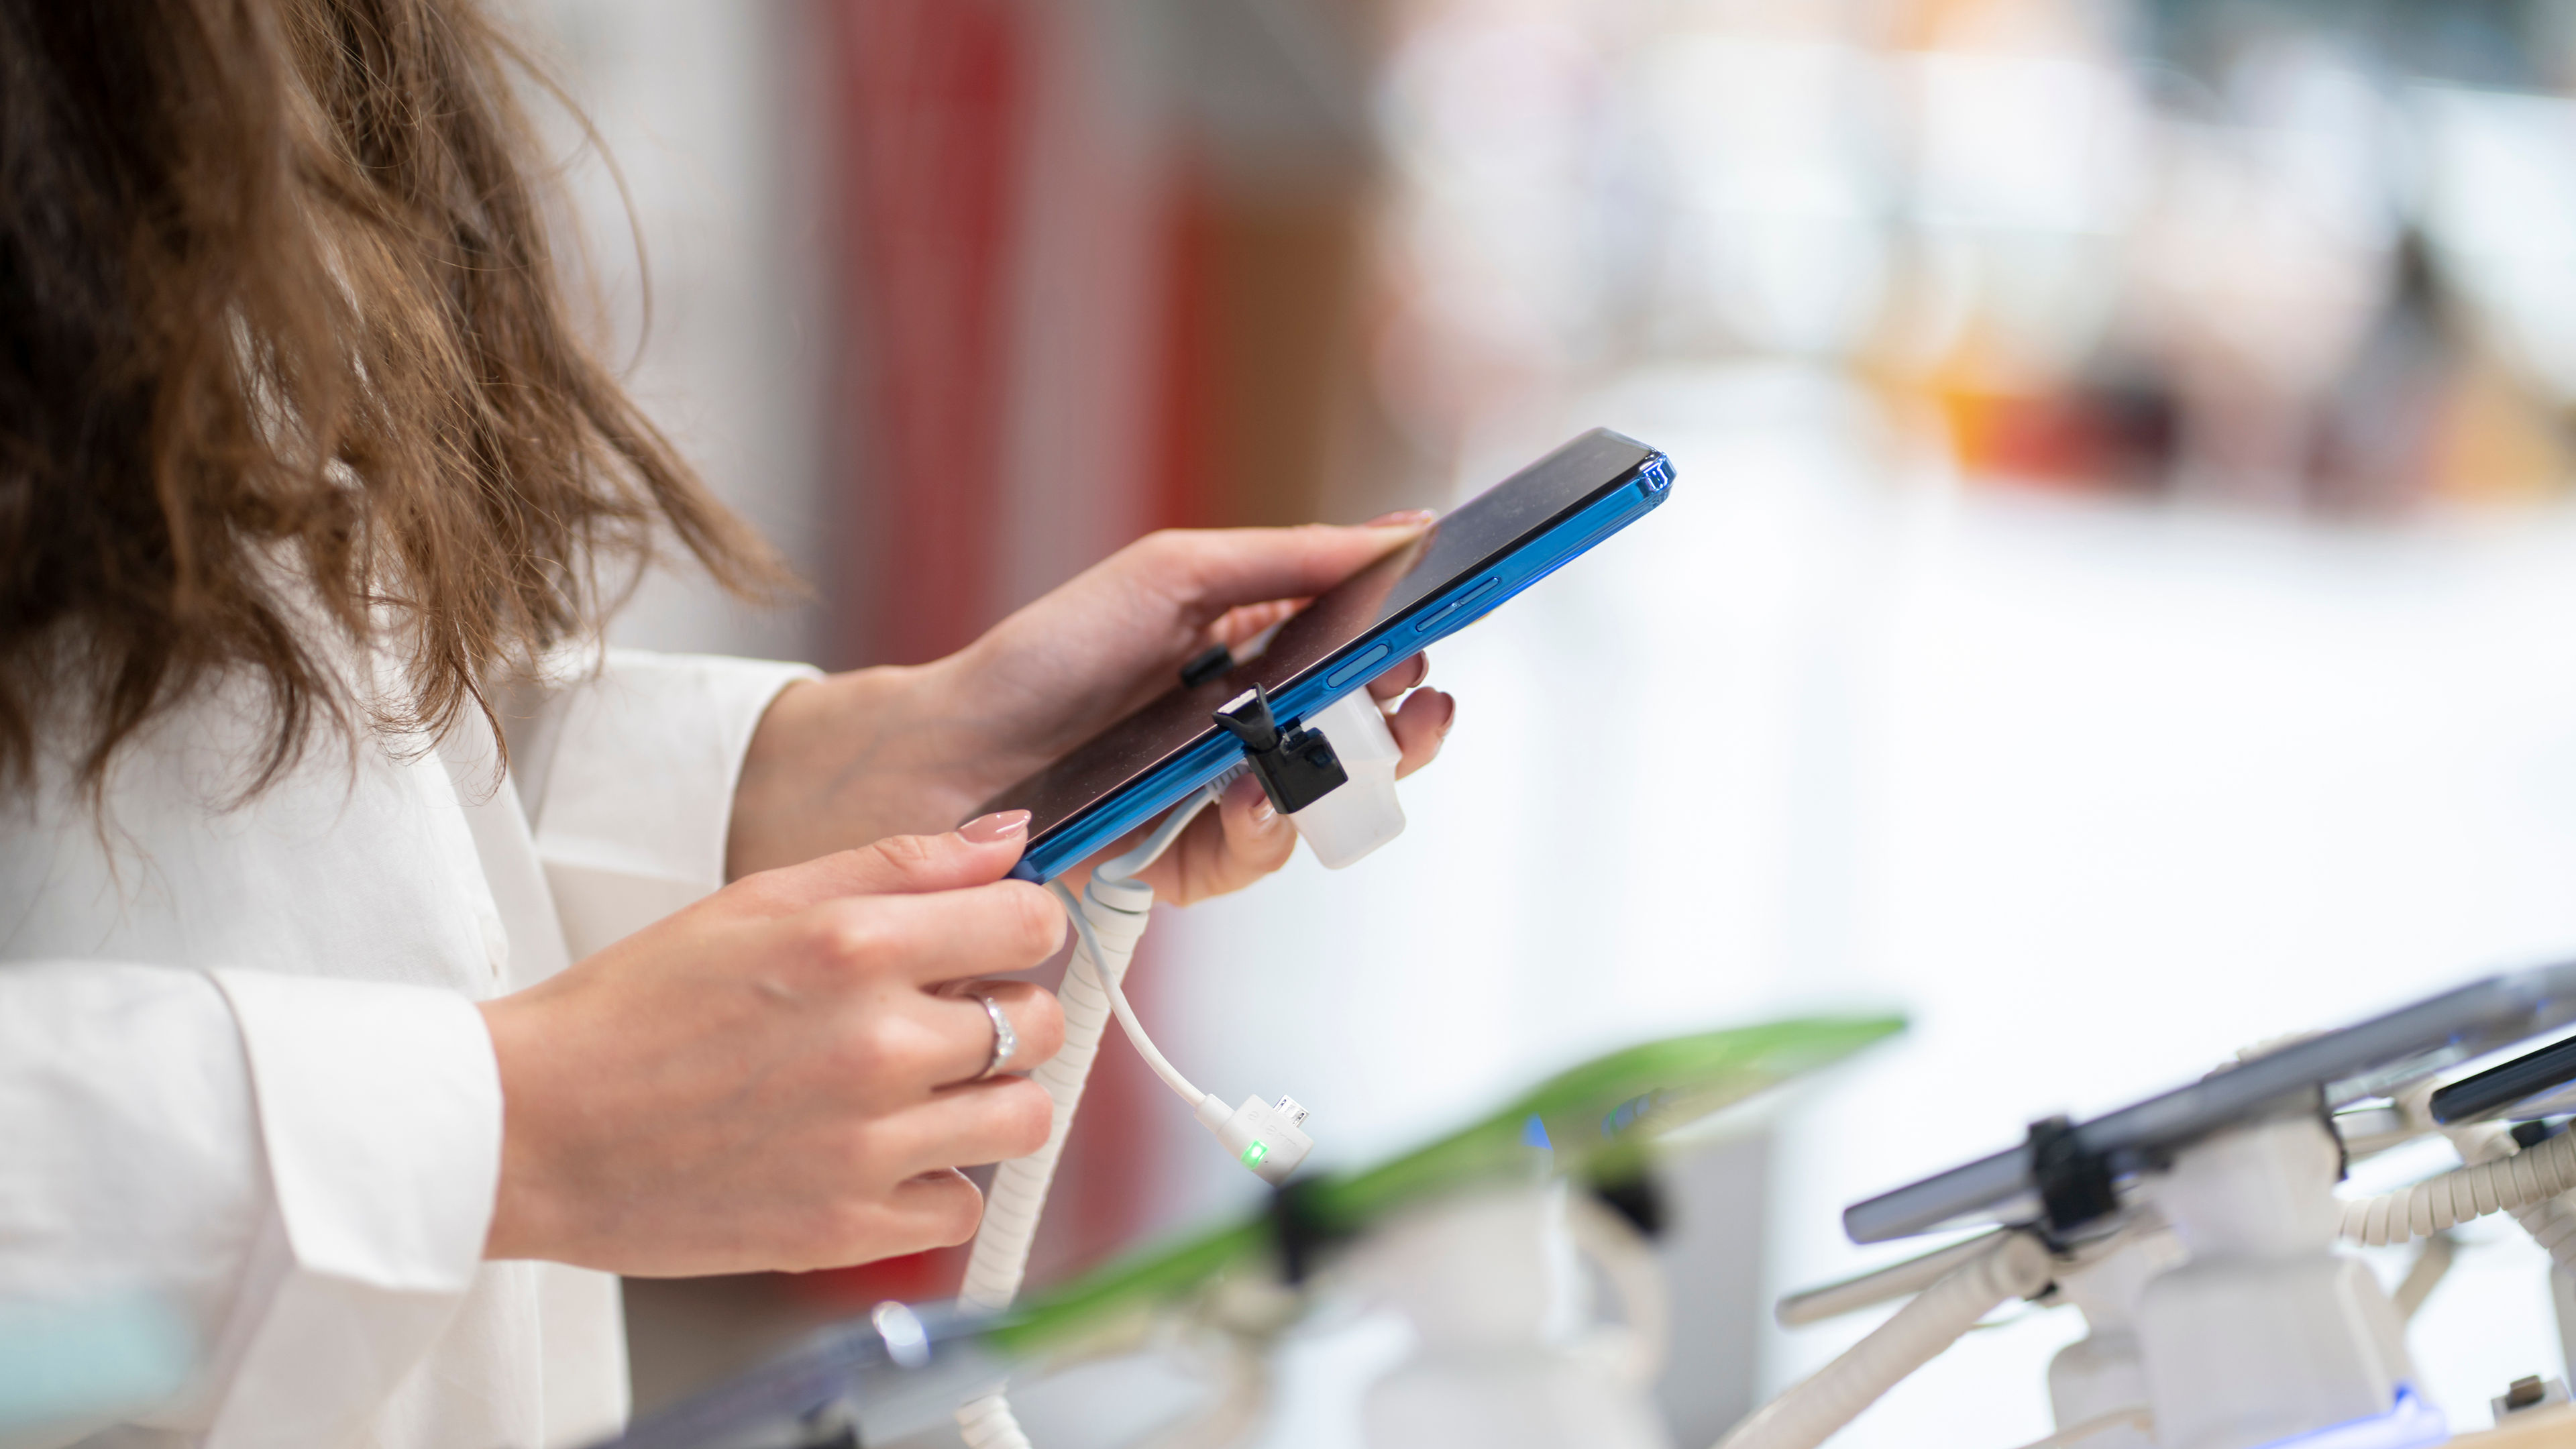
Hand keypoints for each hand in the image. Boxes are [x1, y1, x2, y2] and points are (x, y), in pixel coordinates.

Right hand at [479, 813, 1064, 1275]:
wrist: (531, 1129)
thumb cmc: (636, 1008)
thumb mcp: (761, 899)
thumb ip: (900, 865)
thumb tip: (1013, 837)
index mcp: (855, 945)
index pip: (1033, 922)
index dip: (1024, 927)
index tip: (995, 941)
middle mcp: (876, 1043)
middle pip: (1042, 1024)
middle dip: (1009, 1013)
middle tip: (947, 1021)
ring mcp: (866, 1145)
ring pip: (1025, 1120)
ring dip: (989, 1102)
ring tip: (922, 1092)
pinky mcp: (846, 1229)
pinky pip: (963, 1207)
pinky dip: (935, 1185)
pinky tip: (878, 1156)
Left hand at [728, 518, 1459, 902]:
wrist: (951, 749)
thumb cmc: (1048, 654)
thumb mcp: (1174, 576)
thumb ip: (1292, 559)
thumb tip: (1403, 532)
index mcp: (1253, 654)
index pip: (1359, 657)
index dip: (1405, 653)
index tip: (1438, 635)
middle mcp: (1246, 732)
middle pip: (1361, 739)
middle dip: (1402, 726)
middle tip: (1418, 707)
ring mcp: (1220, 801)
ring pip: (1323, 806)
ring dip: (1342, 780)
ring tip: (1332, 751)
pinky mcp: (1187, 864)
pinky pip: (1258, 857)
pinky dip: (1266, 829)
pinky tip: (1252, 800)